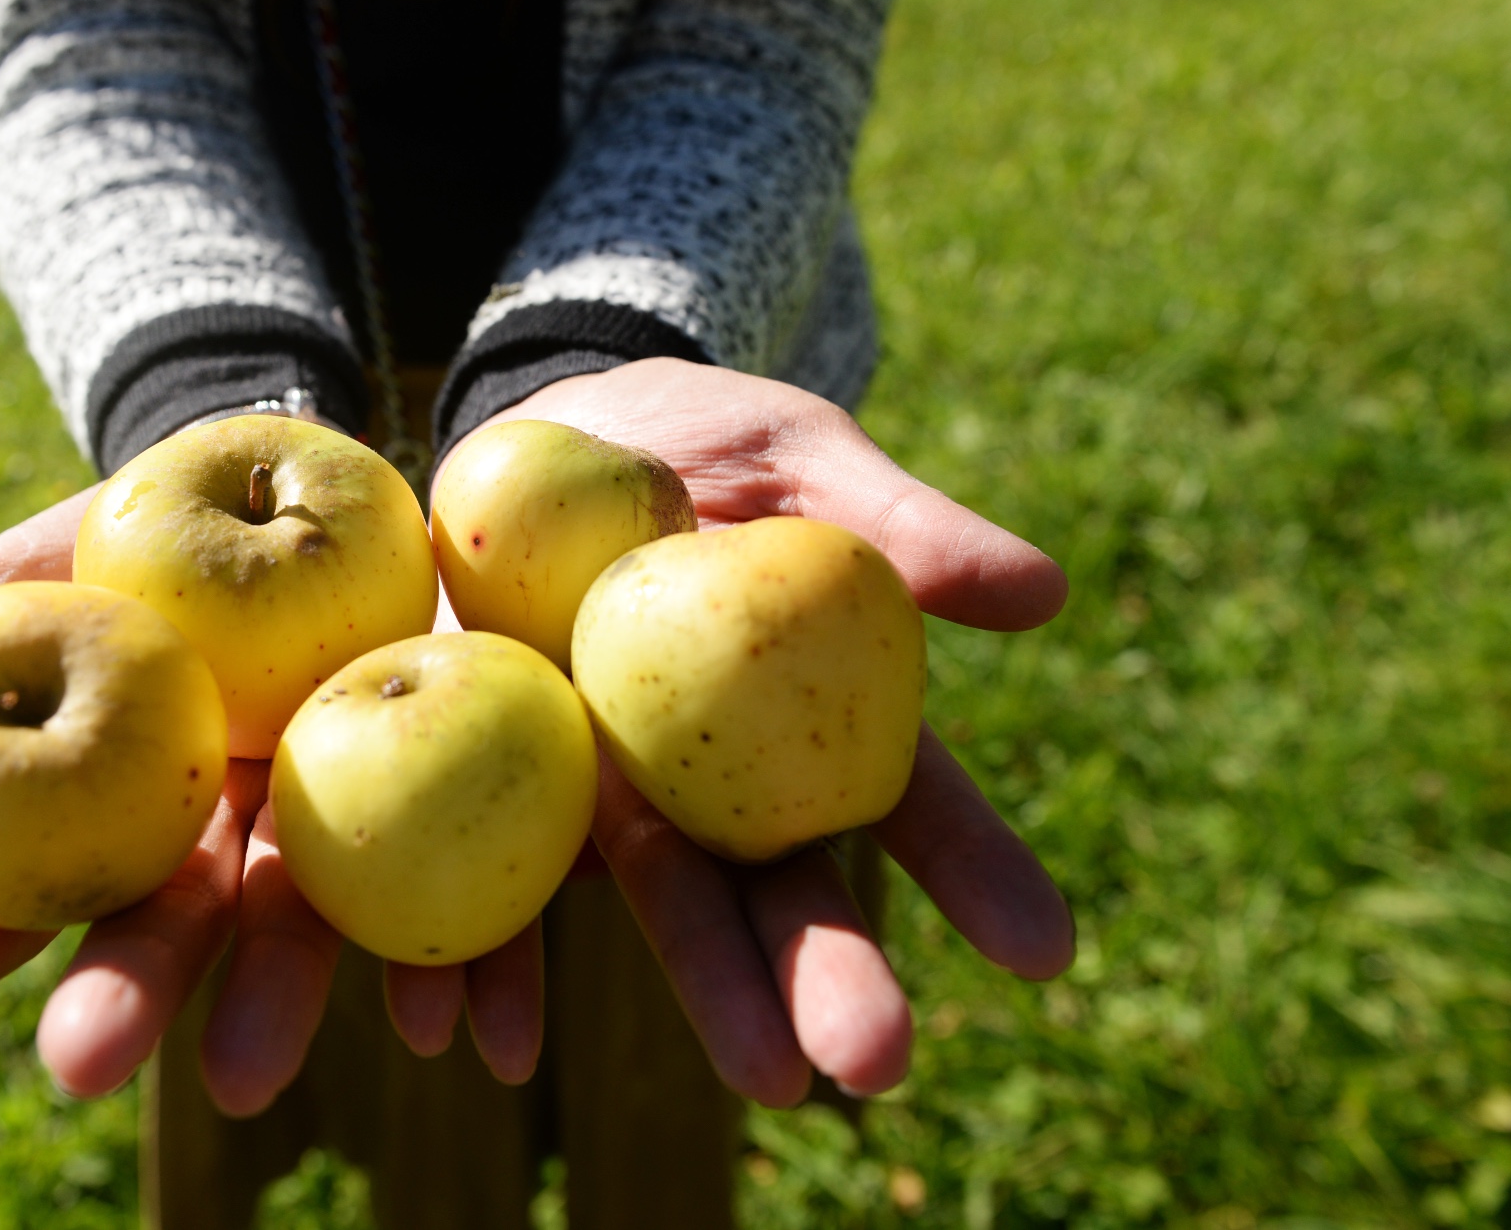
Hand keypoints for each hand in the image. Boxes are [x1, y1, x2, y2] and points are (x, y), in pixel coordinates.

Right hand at [0, 483, 541, 1110]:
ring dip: (291, 1002)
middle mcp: (224, 842)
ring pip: (313, 929)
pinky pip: (481, 906)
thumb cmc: (166, 534)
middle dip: (123, 998)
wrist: (347, 479)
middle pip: (168, 929)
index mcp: (114, 804)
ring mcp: (344, 834)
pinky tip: (484, 1036)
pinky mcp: (469, 820)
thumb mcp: (49, 564)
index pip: (9, 891)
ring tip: (255, 1077)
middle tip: (77, 1063)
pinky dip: (484, 971)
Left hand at [454, 357, 1074, 1105]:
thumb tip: (1045, 593)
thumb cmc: (699, 438)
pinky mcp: (500, 785)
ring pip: (654, 903)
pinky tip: (465, 1033)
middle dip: (821, 975)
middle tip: (875, 1060)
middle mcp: (720, 779)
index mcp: (815, 715)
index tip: (1042, 947)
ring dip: (686, 992)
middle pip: (777, 886)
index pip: (907, 800)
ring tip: (727, 1075)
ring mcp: (612, 792)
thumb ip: (902, 522)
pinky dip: (485, 960)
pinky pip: (495, 881)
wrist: (541, 435)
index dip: (970, 869)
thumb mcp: (800, 457)